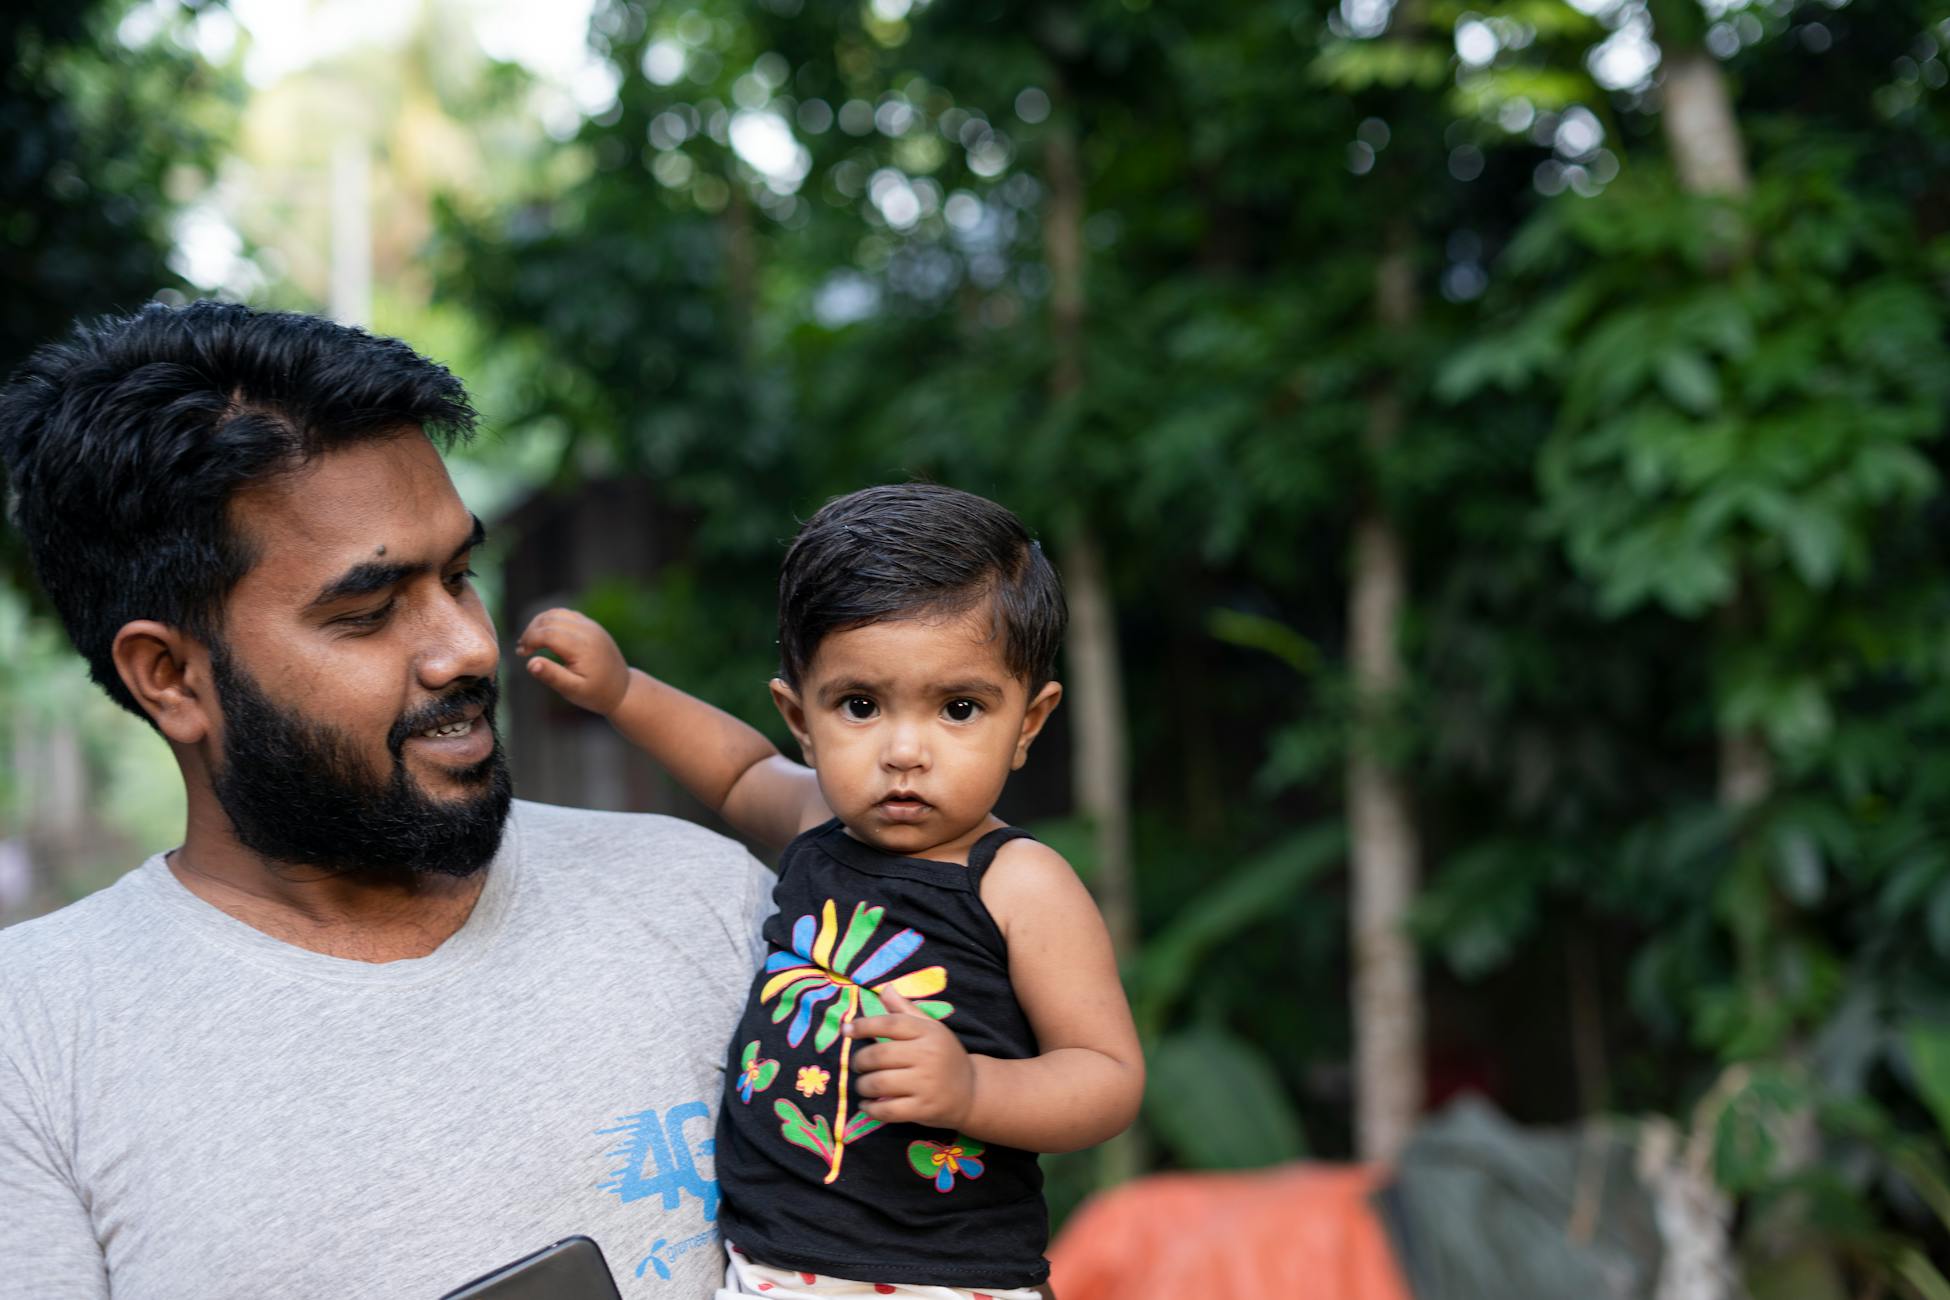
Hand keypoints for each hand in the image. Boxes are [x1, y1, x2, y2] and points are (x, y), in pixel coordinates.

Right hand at [515, 607, 630, 715]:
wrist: (622, 689)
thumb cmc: (596, 693)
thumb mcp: (573, 690)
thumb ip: (552, 676)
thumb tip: (530, 663)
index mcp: (583, 647)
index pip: (548, 633)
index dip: (530, 640)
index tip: (521, 654)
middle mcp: (588, 631)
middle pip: (550, 620)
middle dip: (531, 632)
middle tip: (522, 650)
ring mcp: (591, 626)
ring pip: (557, 613)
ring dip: (539, 624)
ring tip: (530, 642)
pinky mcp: (591, 625)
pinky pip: (566, 614)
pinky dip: (550, 621)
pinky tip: (543, 636)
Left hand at [847, 988, 975, 1129]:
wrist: (972, 1091)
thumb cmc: (945, 1056)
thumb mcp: (931, 1028)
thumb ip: (905, 1010)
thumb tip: (885, 990)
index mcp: (928, 1032)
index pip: (890, 1024)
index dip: (864, 1026)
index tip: (847, 1030)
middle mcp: (927, 1056)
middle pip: (879, 1055)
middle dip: (860, 1061)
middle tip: (858, 1064)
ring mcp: (926, 1084)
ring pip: (879, 1083)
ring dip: (863, 1085)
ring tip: (863, 1085)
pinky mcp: (922, 1109)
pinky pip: (887, 1110)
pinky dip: (871, 1108)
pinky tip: (867, 1105)